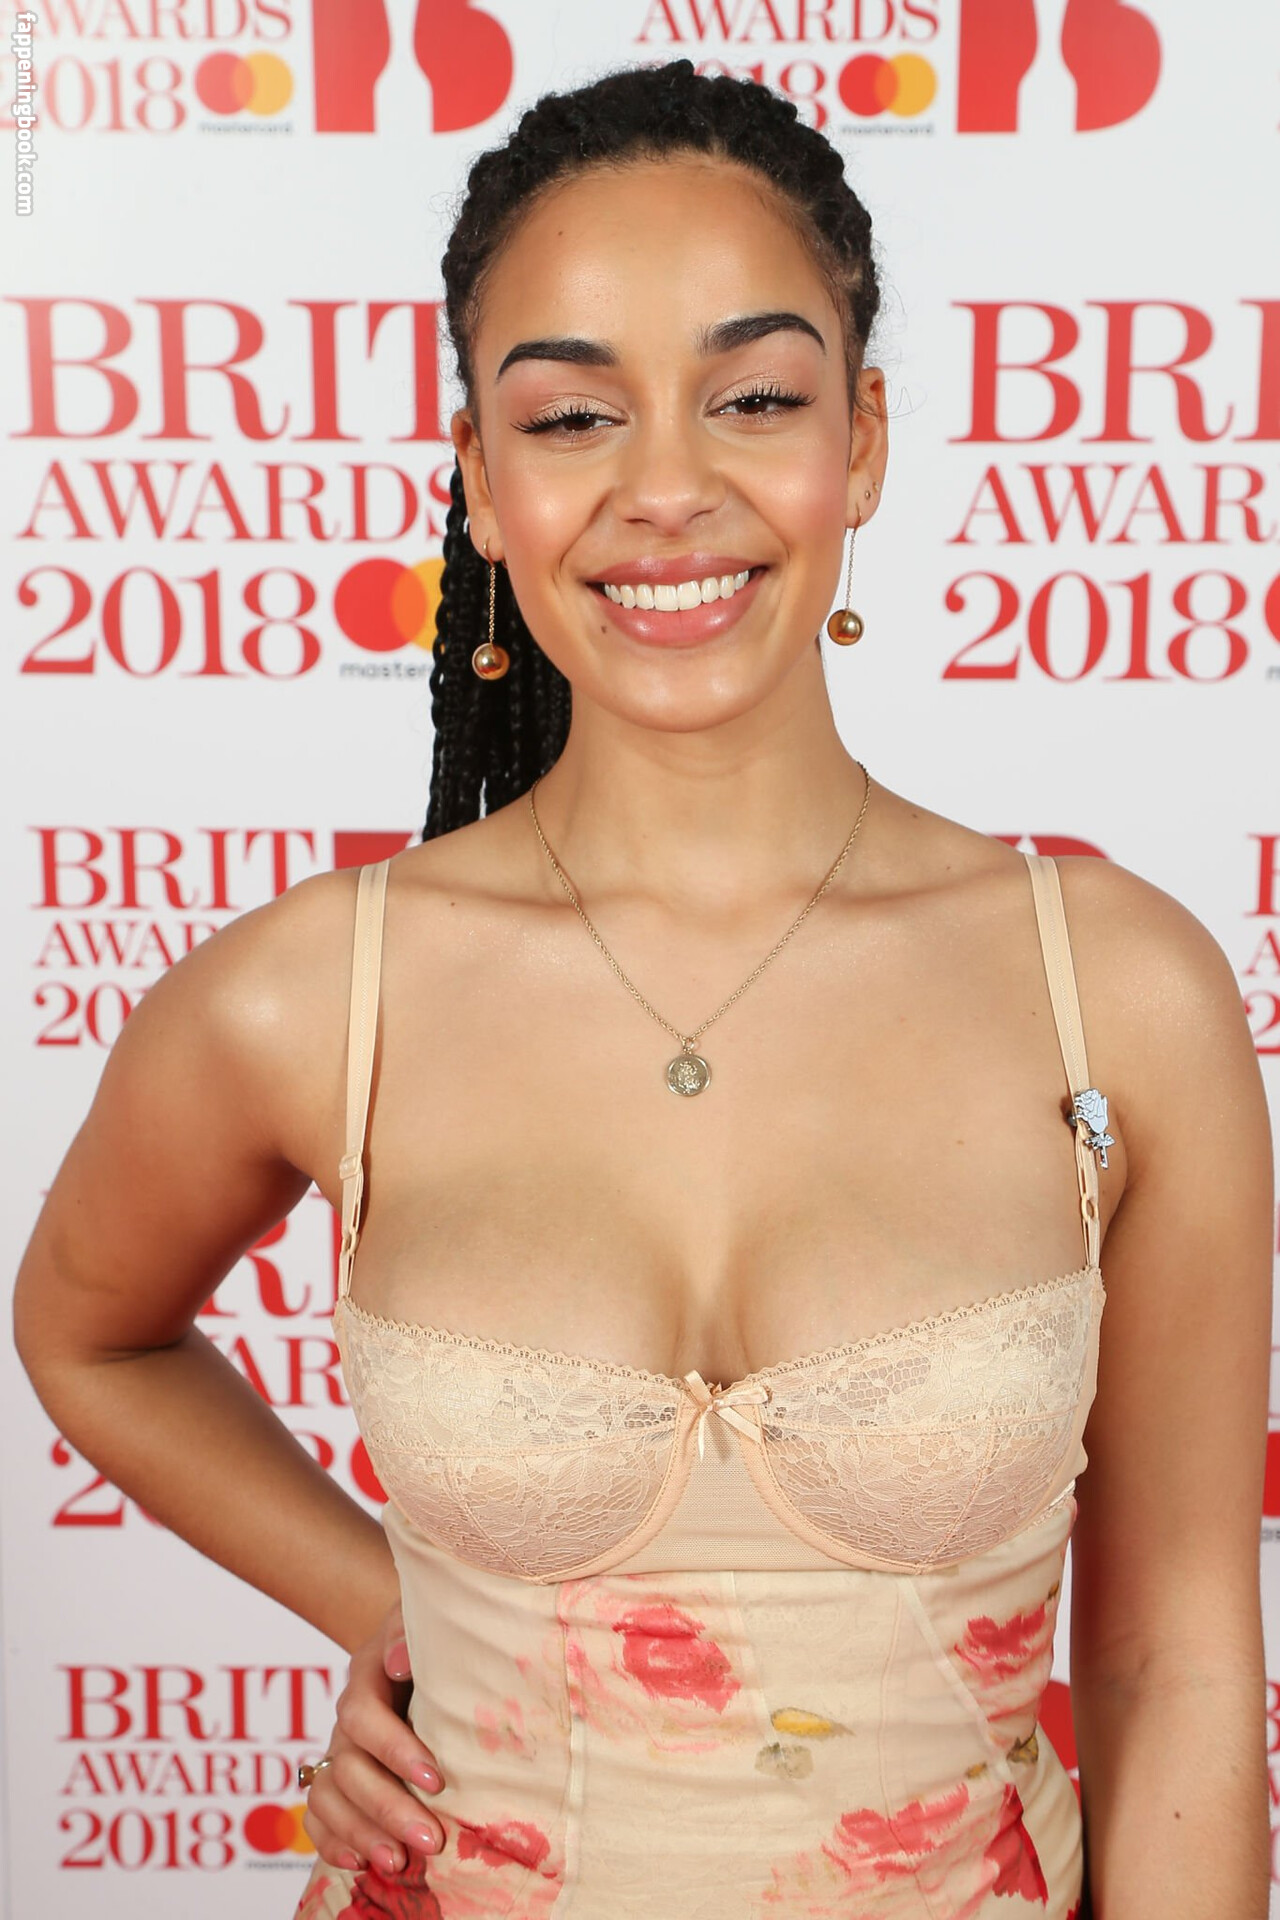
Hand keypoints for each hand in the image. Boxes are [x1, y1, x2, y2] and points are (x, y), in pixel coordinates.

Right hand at [302, 1601, 446, 1874]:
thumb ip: (409, 1633)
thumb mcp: (427, 1619)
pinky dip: (332, 1842)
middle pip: (348, 1767)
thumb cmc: (434, 1632)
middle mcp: (348, 1716)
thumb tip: (398, 1663)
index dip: (394, 1749)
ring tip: (399, 1862)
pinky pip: (317, 1814)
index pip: (363, 1715)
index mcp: (367, 1673)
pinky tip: (361, 1863)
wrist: (422, 1639)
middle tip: (431, 1839)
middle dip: (387, 1808)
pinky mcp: (337, 1775)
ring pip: (328, 1796)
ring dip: (361, 1833)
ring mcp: (338, 1747)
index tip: (435, 1780)